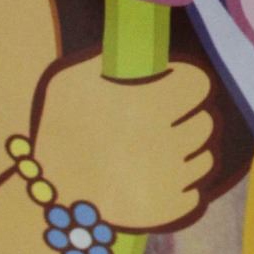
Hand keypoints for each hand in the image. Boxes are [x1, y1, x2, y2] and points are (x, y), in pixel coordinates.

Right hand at [33, 53, 219, 231]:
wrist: (46, 191)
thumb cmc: (57, 129)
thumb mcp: (72, 79)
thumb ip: (109, 59)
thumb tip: (137, 42)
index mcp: (150, 104)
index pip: (199, 85)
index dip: (187, 83)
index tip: (172, 86)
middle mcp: (167, 141)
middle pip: (206, 122)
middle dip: (189, 117)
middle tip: (163, 120)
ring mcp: (170, 179)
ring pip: (205, 158)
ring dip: (188, 152)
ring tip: (159, 150)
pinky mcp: (169, 210)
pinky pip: (195, 192)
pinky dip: (181, 186)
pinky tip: (156, 179)